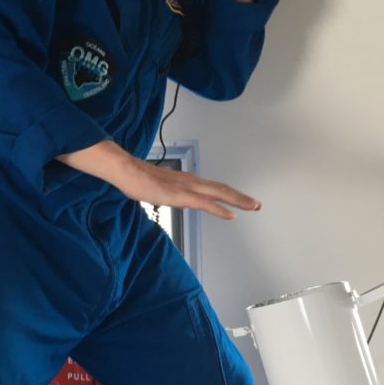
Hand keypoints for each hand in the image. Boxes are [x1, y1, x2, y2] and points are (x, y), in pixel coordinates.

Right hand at [58, 140, 261, 219]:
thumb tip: (171, 196)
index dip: (230, 194)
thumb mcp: (158, 188)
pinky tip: (230, 214)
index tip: (243, 200)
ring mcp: (186, 188)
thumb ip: (169, 192)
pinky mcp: (180, 196)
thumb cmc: (137, 178)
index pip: (213, 187)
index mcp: (186, 180)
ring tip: (252, 206)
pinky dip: (219, 209)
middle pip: (222, 189)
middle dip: (241, 197)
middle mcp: (190, 182)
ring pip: (219, 193)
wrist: (126, 170)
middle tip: (257, 204)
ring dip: (238, 200)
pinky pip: (204, 203)